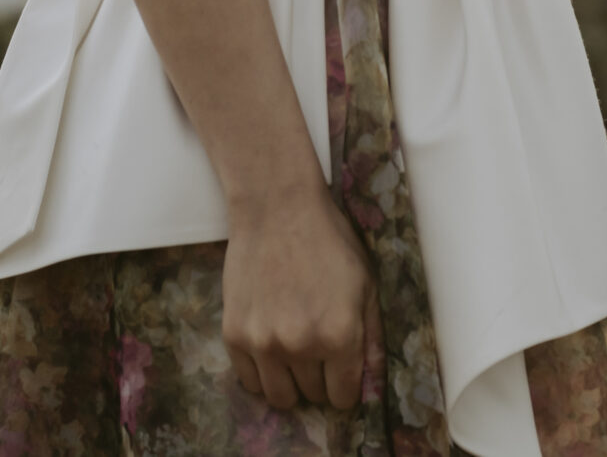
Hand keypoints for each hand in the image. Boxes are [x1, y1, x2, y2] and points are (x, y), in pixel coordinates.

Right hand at [222, 182, 377, 412]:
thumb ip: (371, 334)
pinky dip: (263, 374)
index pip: (343, 395)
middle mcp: (300, 345)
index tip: (344, 377)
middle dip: (321, 380)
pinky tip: (273, 351)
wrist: (278, 210)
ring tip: (298, 357)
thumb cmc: (330, 241)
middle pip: (312, 394)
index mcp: (339, 334)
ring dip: (292, 383)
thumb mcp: (366, 284)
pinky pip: (249, 381)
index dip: (346, 389)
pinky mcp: (234, 335)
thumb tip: (372, 377)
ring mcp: (263, 343)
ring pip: (279, 396)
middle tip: (321, 353)